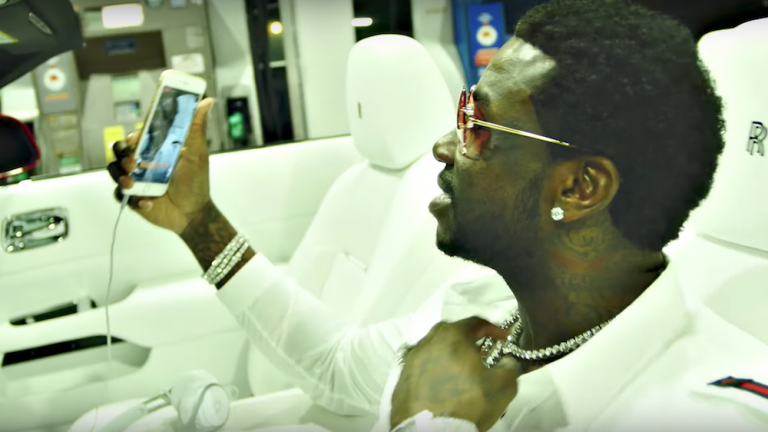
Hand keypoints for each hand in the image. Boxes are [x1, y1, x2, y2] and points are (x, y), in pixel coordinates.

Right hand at [108, 98, 214, 234]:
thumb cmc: (196, 181)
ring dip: (120, 176)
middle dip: (121, 155)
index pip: (136, 136)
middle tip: (132, 163)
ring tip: (131, 184)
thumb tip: (207, 101)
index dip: (133, 136)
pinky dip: (132, 199)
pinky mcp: (133, 198)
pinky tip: (148, 203)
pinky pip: (121, 196)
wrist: (194, 213)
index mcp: (154, 149)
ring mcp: (135, 180)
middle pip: (119, 151)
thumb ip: (197, 128)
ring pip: (114, 171)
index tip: (136, 138)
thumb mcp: (198, 154)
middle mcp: (142, 163)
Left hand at [391, 318, 520, 431]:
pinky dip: (434, 370)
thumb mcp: (502, 386)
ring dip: (449, 355)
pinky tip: (442, 384)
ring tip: (461, 371)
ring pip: (434, 349)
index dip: (493, 328)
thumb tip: (508, 361)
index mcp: (451, 336)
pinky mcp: (401, 378)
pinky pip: (422, 367)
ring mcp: (411, 359)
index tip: (504, 338)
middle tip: (481, 353)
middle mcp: (427, 341)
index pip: (475, 322)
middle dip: (468, 339)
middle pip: (451, 332)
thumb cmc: (468, 403)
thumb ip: (510, 367)